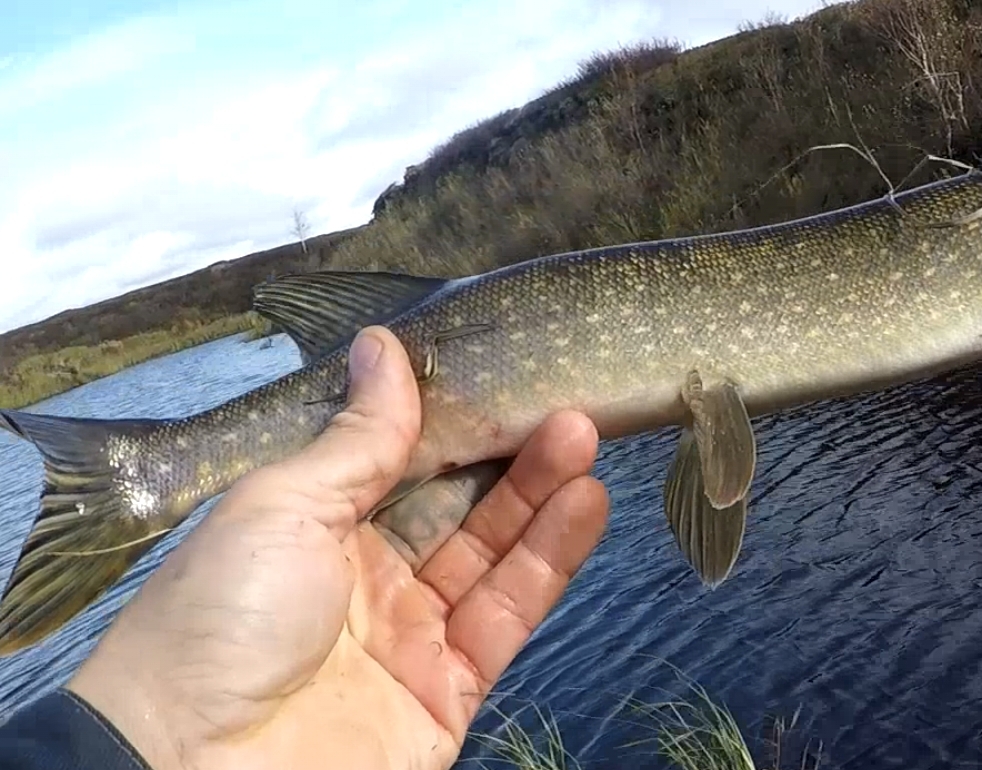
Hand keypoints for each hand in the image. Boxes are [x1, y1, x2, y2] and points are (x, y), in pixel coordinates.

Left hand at [65, 326, 610, 769]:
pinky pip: (506, 616)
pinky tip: (581, 506)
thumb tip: (383, 347)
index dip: (451, 421)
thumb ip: (357, 438)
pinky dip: (547, 562)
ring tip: (585, 435)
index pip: (398, 463)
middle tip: (561, 398)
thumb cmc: (221, 616)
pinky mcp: (448, 690)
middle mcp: (363, 577)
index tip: (500, 371)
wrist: (199, 767)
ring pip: (490, 555)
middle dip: (507, 452)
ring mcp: (409, 635)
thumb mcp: (280, 505)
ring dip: (540, 497)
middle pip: (453, 505)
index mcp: (310, 528)